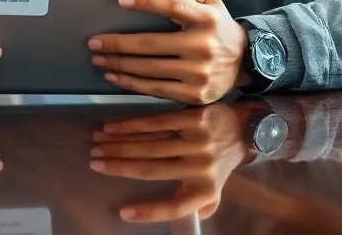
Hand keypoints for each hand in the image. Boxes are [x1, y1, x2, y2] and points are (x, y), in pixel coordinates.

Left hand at [89, 0, 245, 104]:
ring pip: (148, 69)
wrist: (246, 63)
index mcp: (208, 19)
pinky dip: (130, 83)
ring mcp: (199, 73)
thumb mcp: (212, 2)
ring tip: (99, 58)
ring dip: (118, 64)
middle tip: (94, 41)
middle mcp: (204, 46)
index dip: (147, 2)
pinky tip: (114, 76)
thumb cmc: (219, 27)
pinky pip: (154, 89)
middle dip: (117, 43)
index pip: (173, 5)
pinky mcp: (194, 94)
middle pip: (151, 44)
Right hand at [90, 104, 248, 222]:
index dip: (149, 211)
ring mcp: (199, 141)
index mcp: (205, 190)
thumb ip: (196, 206)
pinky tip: (113, 127)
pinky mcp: (194, 118)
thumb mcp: (214, 190)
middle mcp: (202, 168)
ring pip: (150, 144)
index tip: (124, 213)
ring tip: (97, 144)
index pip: (175, 207)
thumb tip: (175, 223)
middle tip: (95, 163)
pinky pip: (156, 122)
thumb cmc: (221, 163)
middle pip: (152, 169)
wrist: (246, 128)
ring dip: (119, 145)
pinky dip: (130, 125)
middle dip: (119, 166)